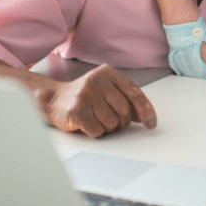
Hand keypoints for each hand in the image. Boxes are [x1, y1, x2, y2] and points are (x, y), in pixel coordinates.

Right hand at [36, 64, 157, 137]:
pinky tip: (87, 123)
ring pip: (112, 123)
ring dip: (107, 128)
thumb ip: (126, 100)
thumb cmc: (86, 97)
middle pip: (124, 111)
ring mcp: (85, 95)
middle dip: (121, 122)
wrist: (53, 99)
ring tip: (96, 120)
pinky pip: (98, 131)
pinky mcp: (77, 111)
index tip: (151, 124)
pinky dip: (95, 132)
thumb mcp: (107, 91)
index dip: (146, 110)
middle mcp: (97, 81)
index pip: (134, 93)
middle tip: (113, 122)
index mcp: (108, 73)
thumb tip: (147, 117)